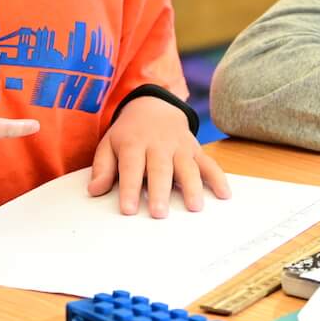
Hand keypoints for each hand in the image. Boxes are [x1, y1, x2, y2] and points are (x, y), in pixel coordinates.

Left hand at [88, 96, 231, 217]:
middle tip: (159, 213)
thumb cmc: (129, 134)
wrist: (153, 106)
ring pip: (186, 166)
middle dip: (160, 191)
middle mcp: (158, 145)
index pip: (131, 168)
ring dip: (192, 186)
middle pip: (159, 168)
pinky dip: (218, 178)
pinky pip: (208, 163)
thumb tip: (94, 190)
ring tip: (194, 207)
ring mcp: (179, 147)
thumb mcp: (109, 144)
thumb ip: (103, 168)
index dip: (129, 189)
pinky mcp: (195, 150)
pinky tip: (224, 194)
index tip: (128, 210)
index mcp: (133, 143)